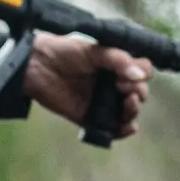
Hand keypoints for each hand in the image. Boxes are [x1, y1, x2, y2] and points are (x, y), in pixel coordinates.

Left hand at [23, 36, 151, 138]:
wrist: (37, 65)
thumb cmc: (64, 51)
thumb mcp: (93, 49)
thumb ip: (116, 60)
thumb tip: (138, 75)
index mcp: (116, 65)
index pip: (141, 71)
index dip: (142, 74)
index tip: (129, 75)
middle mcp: (112, 83)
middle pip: (138, 93)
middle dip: (138, 92)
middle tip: (123, 87)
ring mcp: (102, 102)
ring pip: (128, 112)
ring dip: (133, 111)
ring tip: (128, 103)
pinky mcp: (90, 118)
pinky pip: (112, 129)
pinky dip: (122, 131)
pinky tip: (127, 127)